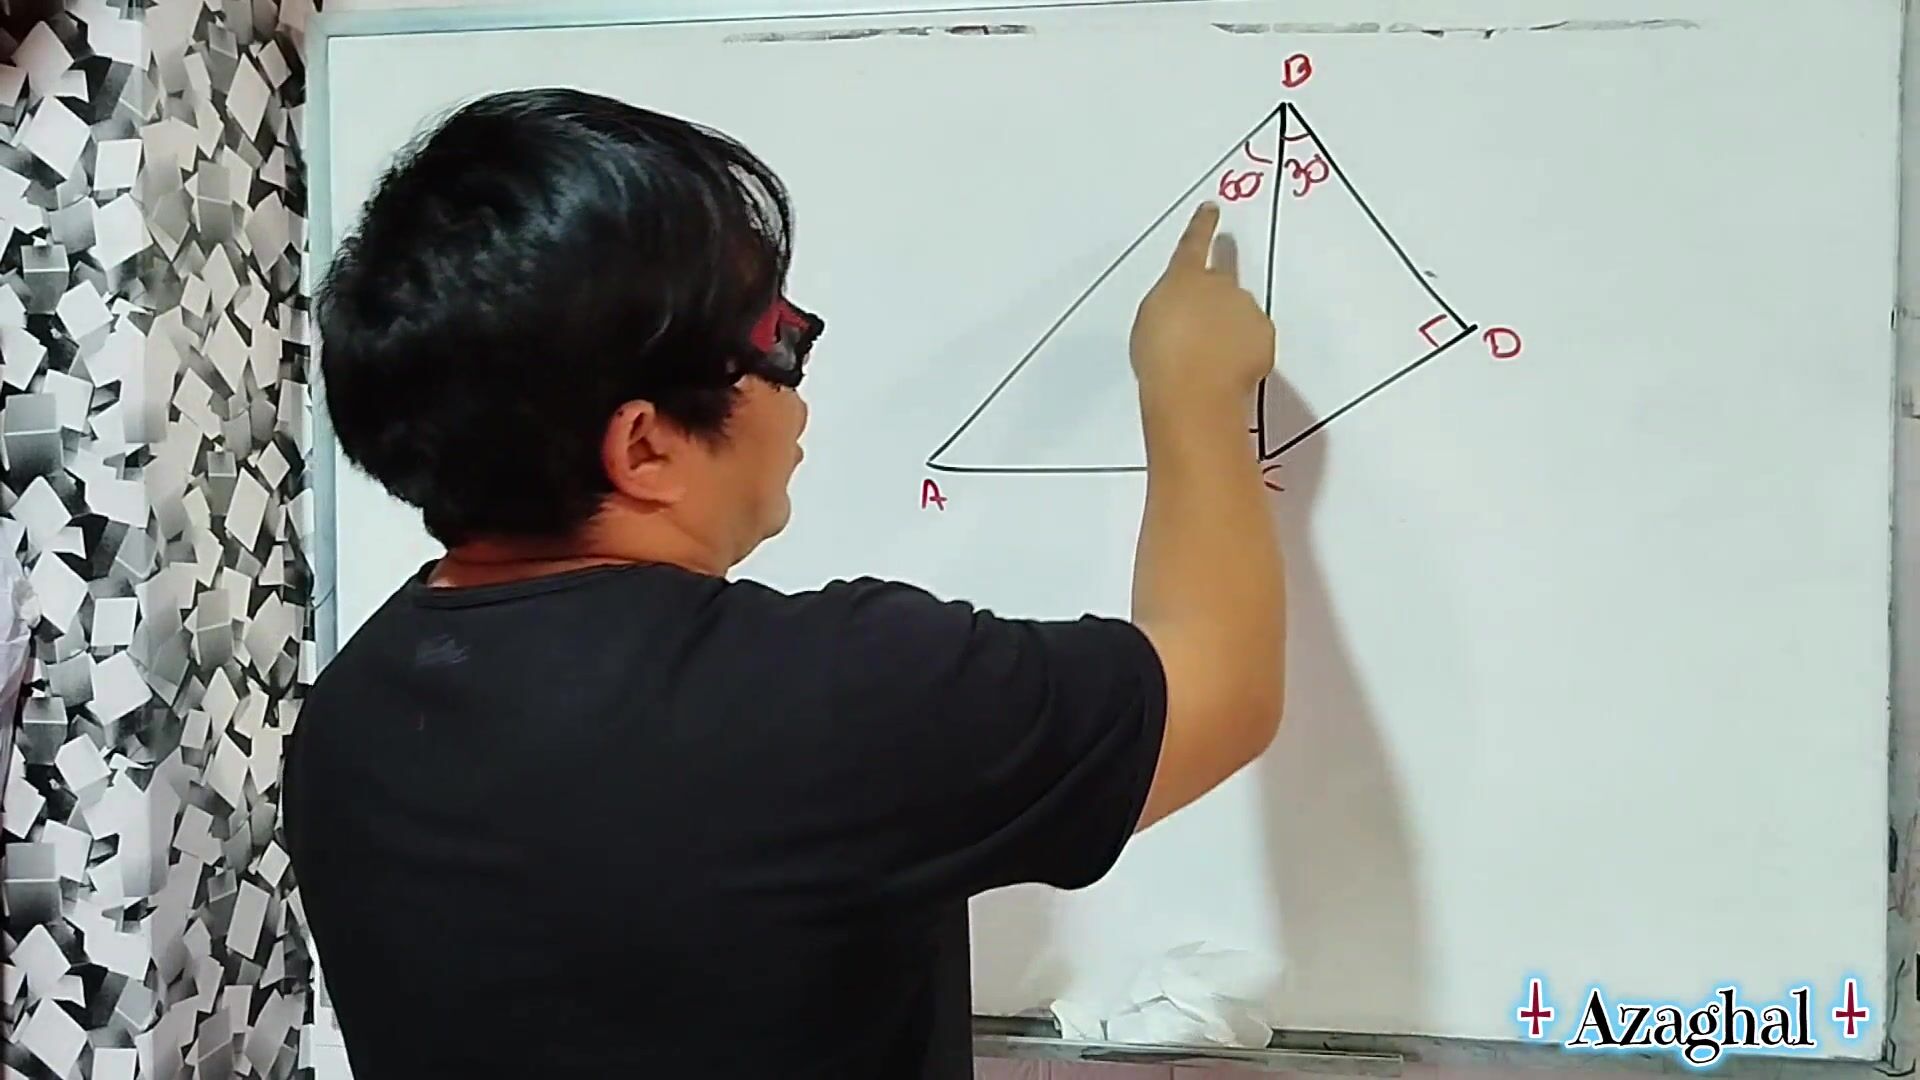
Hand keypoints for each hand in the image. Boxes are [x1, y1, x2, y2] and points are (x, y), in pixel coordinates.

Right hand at [1129, 202, 1275, 410]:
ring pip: (1239, 312)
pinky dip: (1244, 349)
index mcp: (1183, 277)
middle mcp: (1219, 285)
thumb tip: (1180, 309)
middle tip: (1200, 328)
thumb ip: (1169, 304)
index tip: (1212, 209)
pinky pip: (1254, 337)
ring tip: (1207, 359)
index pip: (1194, 241)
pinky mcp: (1263, 333)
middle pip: (1223, 281)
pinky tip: (1226, 368)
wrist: (1193, 390)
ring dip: (1228, 328)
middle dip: (1216, 298)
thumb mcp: (1149, 323)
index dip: (1203, 224)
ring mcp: (1245, 308)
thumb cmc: (1163, 360)